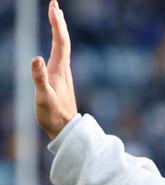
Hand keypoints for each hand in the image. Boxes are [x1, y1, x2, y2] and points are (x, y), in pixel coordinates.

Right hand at [31, 0, 77, 139]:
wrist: (65, 129)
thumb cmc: (53, 115)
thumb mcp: (43, 97)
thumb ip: (39, 78)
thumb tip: (35, 58)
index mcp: (60, 70)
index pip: (61, 41)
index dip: (57, 24)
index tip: (54, 7)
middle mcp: (64, 69)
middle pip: (64, 41)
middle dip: (59, 22)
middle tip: (54, 5)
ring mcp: (64, 74)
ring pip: (63, 47)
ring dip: (59, 30)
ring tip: (56, 17)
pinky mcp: (61, 79)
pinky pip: (60, 55)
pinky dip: (58, 43)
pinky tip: (56, 44)